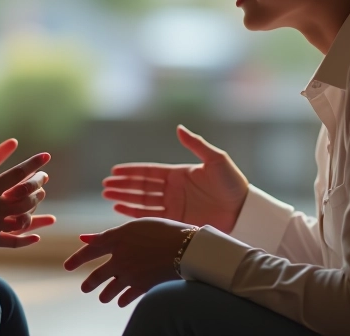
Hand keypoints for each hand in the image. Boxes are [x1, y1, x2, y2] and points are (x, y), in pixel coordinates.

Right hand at [0, 134, 53, 249]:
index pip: (17, 175)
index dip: (33, 164)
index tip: (45, 156)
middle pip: (26, 197)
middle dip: (38, 185)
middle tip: (43, 176)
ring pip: (24, 218)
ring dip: (35, 207)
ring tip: (40, 197)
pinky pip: (14, 242)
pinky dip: (27, 239)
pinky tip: (36, 235)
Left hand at [63, 218, 190, 307]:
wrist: (184, 247)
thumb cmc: (161, 230)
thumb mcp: (134, 226)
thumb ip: (108, 234)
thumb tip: (84, 238)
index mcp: (116, 238)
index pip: (90, 250)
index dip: (77, 258)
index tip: (67, 266)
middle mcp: (119, 258)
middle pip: (97, 275)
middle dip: (89, 283)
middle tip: (85, 288)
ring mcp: (129, 274)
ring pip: (109, 290)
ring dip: (105, 295)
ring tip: (103, 298)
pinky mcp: (141, 286)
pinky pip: (125, 298)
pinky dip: (122, 300)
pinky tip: (121, 301)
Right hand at [102, 125, 247, 232]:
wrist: (244, 211)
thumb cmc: (233, 184)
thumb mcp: (216, 160)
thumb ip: (196, 144)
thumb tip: (179, 128)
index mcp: (179, 174)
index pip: (149, 172)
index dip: (131, 172)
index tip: (115, 171)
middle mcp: (173, 190)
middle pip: (141, 187)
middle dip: (123, 186)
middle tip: (105, 185)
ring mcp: (174, 206)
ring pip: (142, 201)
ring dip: (124, 198)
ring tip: (107, 195)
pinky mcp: (177, 221)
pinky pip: (151, 217)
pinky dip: (134, 213)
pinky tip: (120, 210)